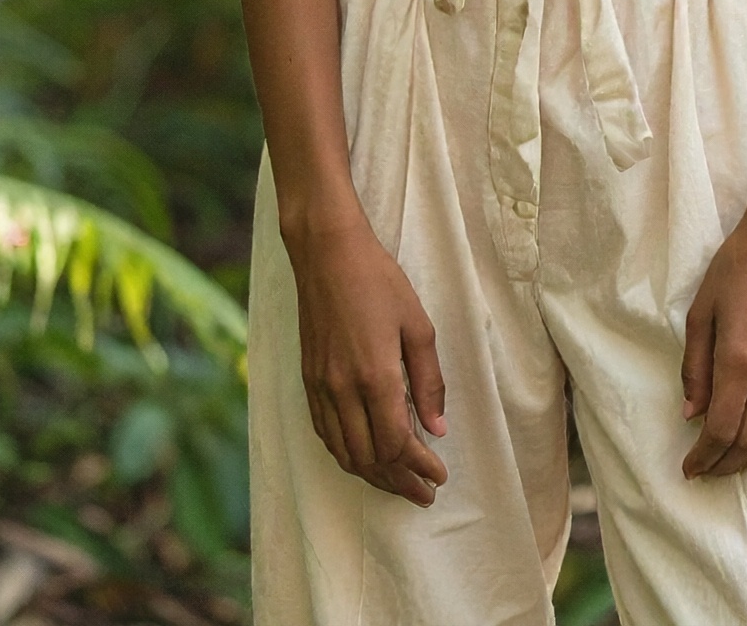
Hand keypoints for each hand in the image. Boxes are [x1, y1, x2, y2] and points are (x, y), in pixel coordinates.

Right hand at [286, 214, 447, 505]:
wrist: (327, 254)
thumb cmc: (379, 281)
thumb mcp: (418, 325)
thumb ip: (428, 380)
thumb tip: (436, 428)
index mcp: (376, 376)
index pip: (396, 444)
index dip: (418, 467)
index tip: (438, 477)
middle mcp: (343, 389)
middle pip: (369, 458)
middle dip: (398, 482)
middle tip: (423, 493)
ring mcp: (321, 387)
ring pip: (344, 451)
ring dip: (372, 475)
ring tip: (397, 482)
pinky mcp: (308, 380)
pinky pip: (324, 433)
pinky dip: (346, 454)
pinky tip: (363, 456)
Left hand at [681, 197, 746, 476]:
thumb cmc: (736, 265)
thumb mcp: (701, 310)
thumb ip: (694, 367)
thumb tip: (691, 416)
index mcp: (738, 355)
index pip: (721, 426)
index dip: (704, 456)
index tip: (689, 468)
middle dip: (724, 464)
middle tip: (705, 472)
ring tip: (732, 463)